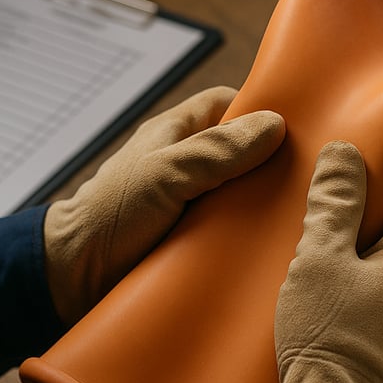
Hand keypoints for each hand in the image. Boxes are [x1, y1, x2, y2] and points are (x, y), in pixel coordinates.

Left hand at [43, 86, 284, 325]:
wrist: (71, 279)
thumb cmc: (108, 215)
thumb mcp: (164, 174)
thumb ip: (215, 151)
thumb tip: (273, 125)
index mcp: (177, 134)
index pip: (229, 104)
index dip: (262, 109)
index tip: (300, 126)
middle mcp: (188, 165)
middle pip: (244, 152)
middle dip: (273, 164)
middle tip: (310, 179)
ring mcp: (192, 203)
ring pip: (242, 196)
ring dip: (264, 208)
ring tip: (301, 218)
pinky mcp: (195, 241)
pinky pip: (232, 233)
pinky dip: (249, 241)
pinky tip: (275, 252)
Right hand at [271, 141, 382, 382]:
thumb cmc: (328, 336)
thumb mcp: (319, 258)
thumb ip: (334, 204)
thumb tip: (345, 153)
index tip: (362, 193)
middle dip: (377, 236)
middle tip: (331, 240)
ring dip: (374, 279)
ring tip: (329, 285)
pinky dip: (375, 315)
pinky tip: (337, 324)